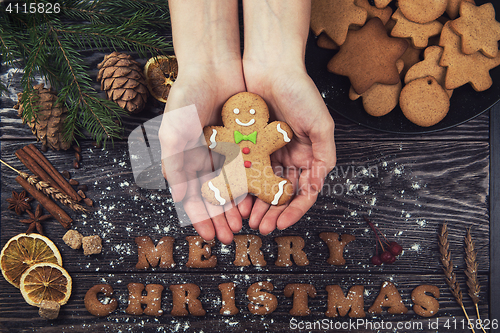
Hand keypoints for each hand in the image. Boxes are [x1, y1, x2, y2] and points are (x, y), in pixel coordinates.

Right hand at [159, 0, 247, 243]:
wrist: (213, 66)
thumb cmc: (187, 98)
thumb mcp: (175, 131)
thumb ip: (175, 164)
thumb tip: (177, 196)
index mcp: (185, 159)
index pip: (192, 196)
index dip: (200, 216)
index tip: (209, 236)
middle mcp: (204, 158)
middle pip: (213, 196)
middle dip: (220, 218)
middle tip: (230, 237)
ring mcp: (224, 151)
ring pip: (232, 187)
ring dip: (236, 207)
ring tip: (244, 224)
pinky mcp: (242, 141)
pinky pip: (247, 169)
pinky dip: (250, 185)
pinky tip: (255, 199)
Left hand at [242, 0, 336, 234]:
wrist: (270, 65)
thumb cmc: (299, 91)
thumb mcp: (321, 123)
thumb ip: (324, 154)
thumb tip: (318, 184)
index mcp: (309, 155)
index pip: (304, 191)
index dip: (294, 210)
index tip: (281, 223)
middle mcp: (290, 157)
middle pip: (282, 193)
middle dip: (272, 212)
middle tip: (261, 227)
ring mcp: (269, 152)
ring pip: (262, 186)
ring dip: (256, 204)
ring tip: (247, 218)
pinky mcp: (250, 144)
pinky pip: (246, 170)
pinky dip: (243, 186)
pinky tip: (236, 199)